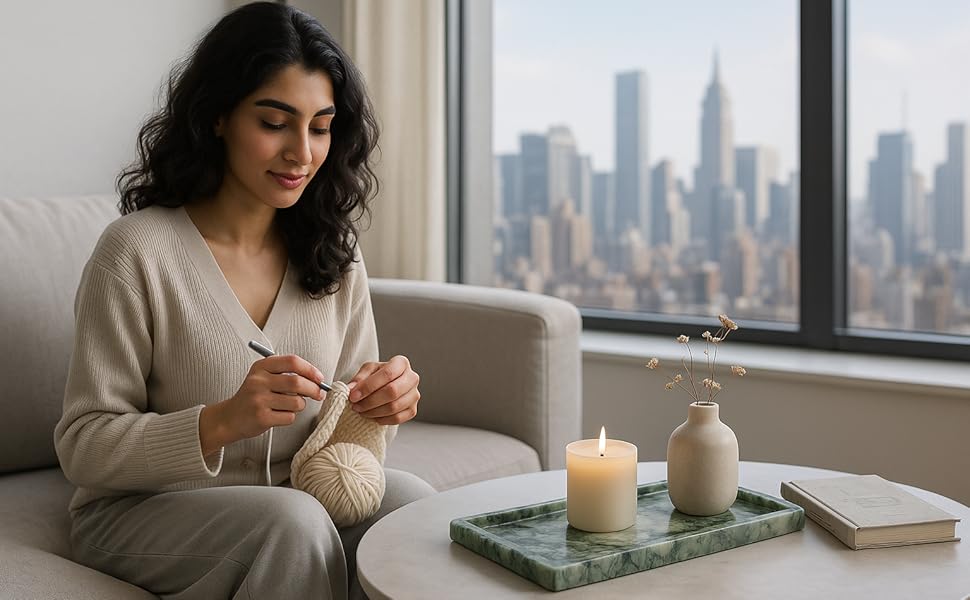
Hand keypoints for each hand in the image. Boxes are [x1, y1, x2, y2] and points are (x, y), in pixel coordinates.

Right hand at [199, 355, 324, 454]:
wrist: (230, 417)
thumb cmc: (254, 396)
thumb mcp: (264, 377)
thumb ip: (288, 374)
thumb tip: (318, 381)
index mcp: (261, 367)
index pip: (292, 362)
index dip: (310, 370)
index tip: (320, 378)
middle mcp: (258, 381)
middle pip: (297, 382)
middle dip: (314, 389)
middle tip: (319, 394)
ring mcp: (259, 399)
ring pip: (297, 402)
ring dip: (299, 406)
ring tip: (288, 406)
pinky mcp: (261, 417)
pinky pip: (289, 417)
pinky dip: (289, 417)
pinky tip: (277, 415)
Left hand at [347, 355, 419, 425]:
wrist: (386, 385)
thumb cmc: (377, 376)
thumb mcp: (367, 371)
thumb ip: (359, 378)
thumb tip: (351, 389)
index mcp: (401, 363)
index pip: (387, 374)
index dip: (369, 386)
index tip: (353, 396)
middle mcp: (412, 378)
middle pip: (392, 391)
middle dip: (370, 401)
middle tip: (355, 406)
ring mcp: (414, 395)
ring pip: (394, 407)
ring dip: (374, 412)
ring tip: (361, 411)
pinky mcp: (413, 410)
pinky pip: (397, 418)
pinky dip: (382, 420)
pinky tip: (372, 416)